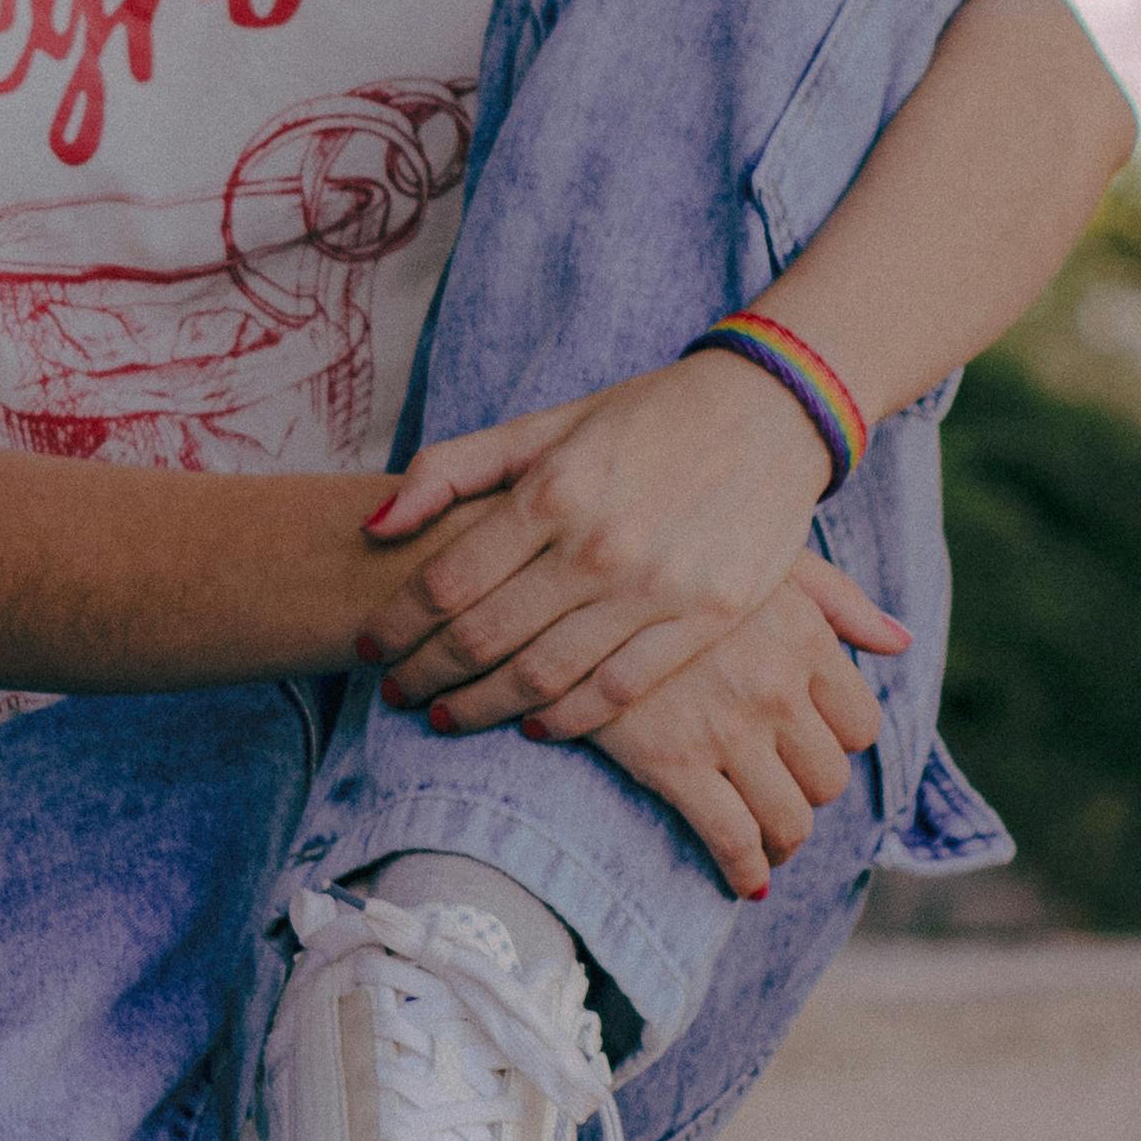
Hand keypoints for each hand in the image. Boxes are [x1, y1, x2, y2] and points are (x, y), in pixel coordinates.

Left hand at [363, 350, 856, 738]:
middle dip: (425, 674)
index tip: (370, 649)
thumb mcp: (542, 427)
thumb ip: (450, 470)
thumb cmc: (643, 419)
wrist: (771, 415)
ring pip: (543, 675)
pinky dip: (568, 717)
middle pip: (483, 637)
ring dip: (481, 706)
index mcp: (551, 491)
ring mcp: (655, 588)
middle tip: (395, 694)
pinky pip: (619, 690)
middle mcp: (598, 544)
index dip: (396, 626)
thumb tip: (374, 527)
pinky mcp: (705, 619)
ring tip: (446, 717)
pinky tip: (534, 725)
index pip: (445, 582)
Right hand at [589, 566, 890, 901]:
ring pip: (790, 819)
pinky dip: (744, 873)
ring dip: (783, 843)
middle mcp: (777, 687)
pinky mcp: (673, 763)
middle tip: (780, 798)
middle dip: (808, 796)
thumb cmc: (669, 564)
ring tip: (766, 847)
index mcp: (804, 637)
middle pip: (828, 779)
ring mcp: (728, 729)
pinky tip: (742, 883)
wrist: (567, 581)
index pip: (860, 725)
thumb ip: (837, 600)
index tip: (807, 751)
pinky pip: (732, 841)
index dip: (836, 746)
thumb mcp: (762, 559)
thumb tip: (901, 642)